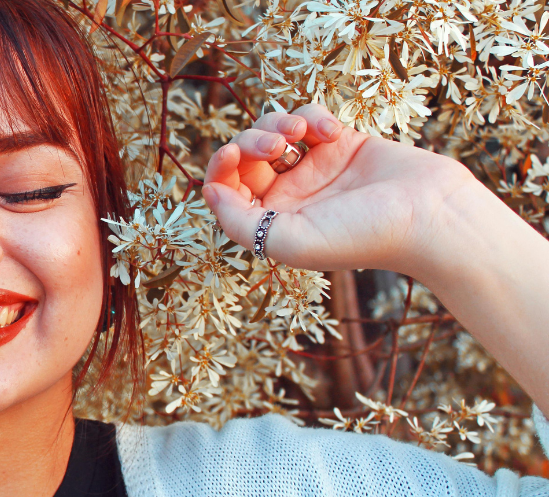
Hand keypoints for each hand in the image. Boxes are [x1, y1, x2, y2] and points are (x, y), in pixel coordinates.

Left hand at [201, 103, 480, 275]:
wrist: (428, 216)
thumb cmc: (359, 236)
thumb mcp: (286, 241)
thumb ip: (238, 222)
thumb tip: (207, 192)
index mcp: (271, 221)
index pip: (227, 188)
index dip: (220, 166)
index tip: (232, 153)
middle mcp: (289, 195)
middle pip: (246, 155)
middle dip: (251, 140)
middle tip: (277, 145)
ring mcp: (315, 167)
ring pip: (273, 129)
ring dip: (277, 122)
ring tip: (299, 133)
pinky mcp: (342, 143)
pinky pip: (309, 116)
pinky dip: (313, 116)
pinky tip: (332, 132)